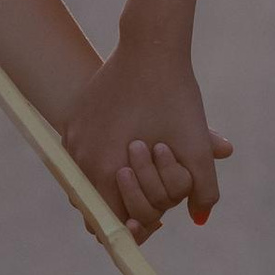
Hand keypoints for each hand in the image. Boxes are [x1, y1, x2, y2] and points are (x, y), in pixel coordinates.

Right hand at [64, 38, 230, 233]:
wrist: (150, 46)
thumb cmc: (174, 96)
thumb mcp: (195, 145)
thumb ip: (202, 189)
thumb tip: (201, 220)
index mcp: (103, 167)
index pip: (108, 223)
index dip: (134, 229)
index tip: (156, 223)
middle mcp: (78, 156)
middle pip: (96, 206)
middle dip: (128, 207)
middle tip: (156, 200)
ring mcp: (71, 137)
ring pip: (89, 181)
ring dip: (114, 185)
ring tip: (143, 174)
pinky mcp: (73, 120)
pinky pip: (83, 157)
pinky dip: (104, 162)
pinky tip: (129, 151)